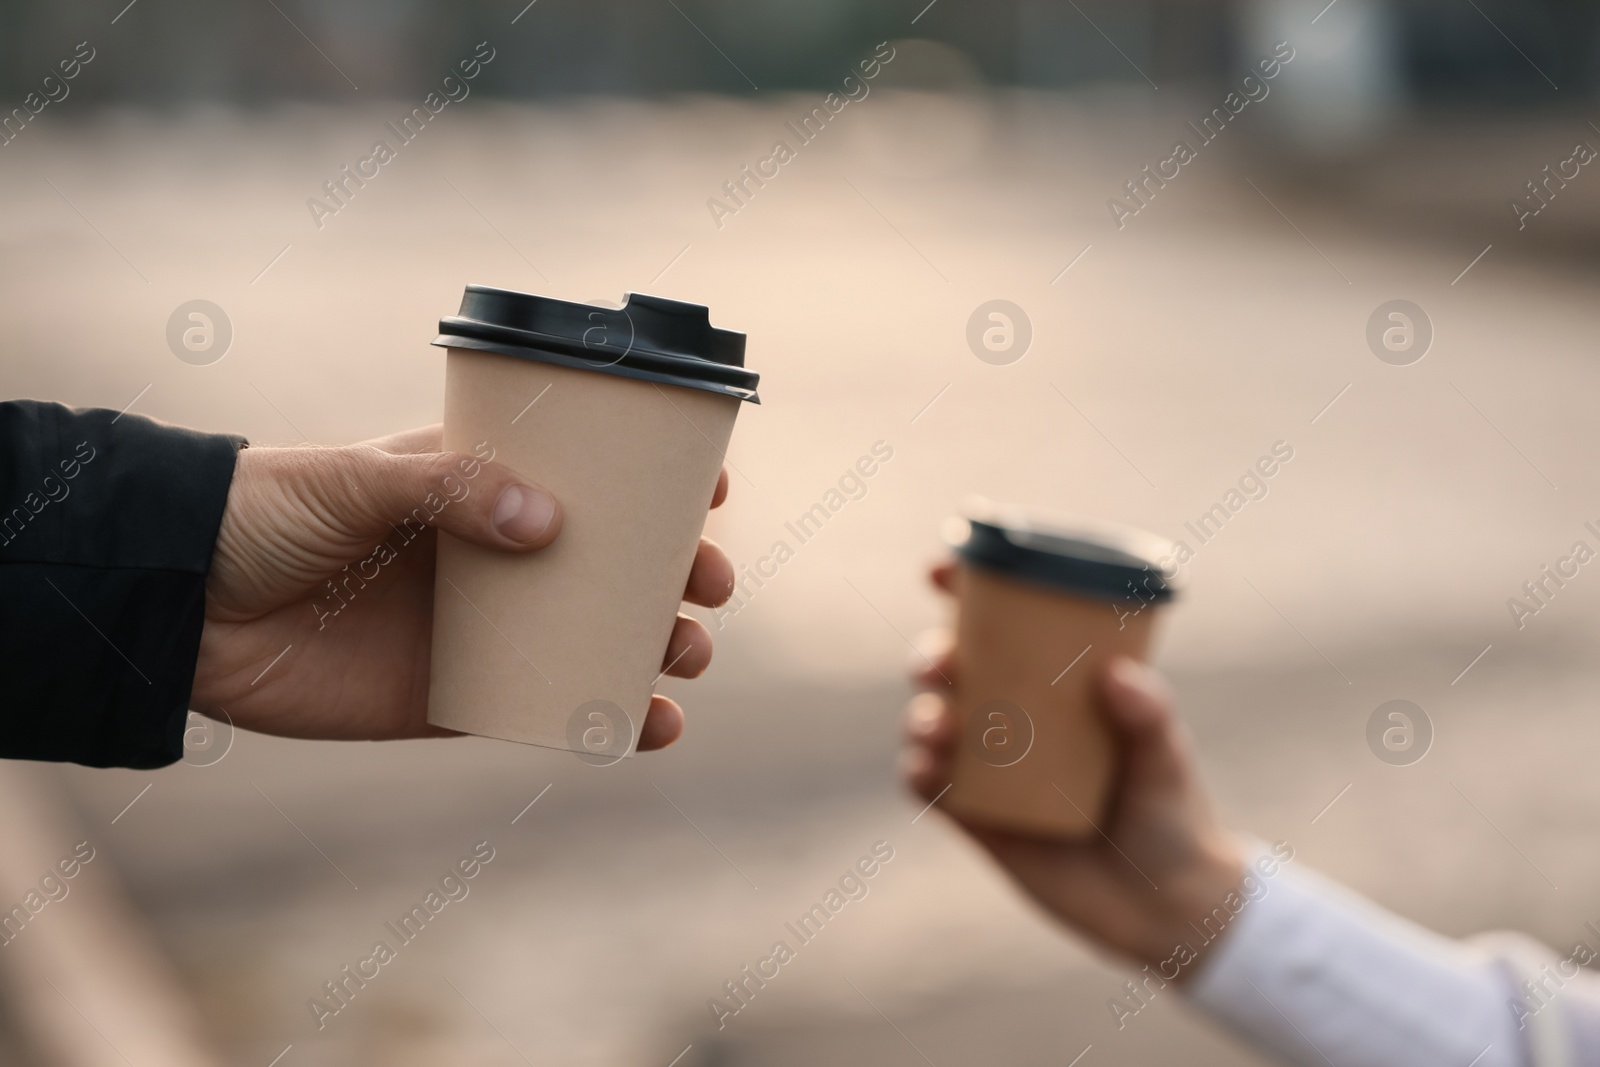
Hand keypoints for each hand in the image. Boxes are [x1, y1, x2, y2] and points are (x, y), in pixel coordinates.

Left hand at [191, 425, 733, 748]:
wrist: (180, 607)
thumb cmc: (263, 513)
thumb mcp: (355, 479)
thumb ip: (449, 489)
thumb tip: (552, 525)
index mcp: (476, 483)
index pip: (583, 473)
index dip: (651, 479)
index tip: (708, 486)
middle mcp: (491, 554)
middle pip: (610, 563)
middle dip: (673, 573)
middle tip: (706, 583)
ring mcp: (477, 627)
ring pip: (591, 638)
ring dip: (654, 647)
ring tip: (685, 655)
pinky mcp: (450, 698)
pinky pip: (542, 710)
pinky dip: (602, 723)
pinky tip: (647, 727)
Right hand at [902, 562, 1244, 976]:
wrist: (1165, 909)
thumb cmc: (1173, 814)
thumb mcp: (1167, 759)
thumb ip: (1149, 716)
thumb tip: (1115, 673)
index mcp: (1055, 682)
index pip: (1003, 622)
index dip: (963, 588)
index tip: (942, 568)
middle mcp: (1014, 715)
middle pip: (953, 667)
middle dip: (931, 653)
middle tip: (943, 663)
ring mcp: (990, 765)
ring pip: (931, 722)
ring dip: (920, 715)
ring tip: (939, 727)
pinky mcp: (976, 819)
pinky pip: (929, 786)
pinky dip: (917, 771)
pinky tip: (927, 769)